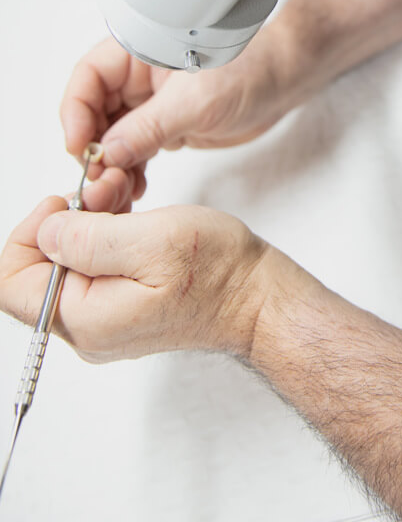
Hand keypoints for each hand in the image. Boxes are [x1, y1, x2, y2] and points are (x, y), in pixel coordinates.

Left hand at [0, 197, 274, 362]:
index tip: (64, 204)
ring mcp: (104, 321)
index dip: (28, 232)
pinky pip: (91, 269)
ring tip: (122, 198)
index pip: (11, 283)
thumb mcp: (152, 240)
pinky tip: (129, 216)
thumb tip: (46, 231)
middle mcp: (87, 329)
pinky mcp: (121, 309)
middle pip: (37, 271)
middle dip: (63, 221)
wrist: (257, 298)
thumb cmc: (218, 273)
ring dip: (85, 223)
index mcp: (85, 319)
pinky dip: (103, 235)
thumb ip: (87, 238)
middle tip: (103, 192)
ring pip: (66, 265)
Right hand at [60, 26, 303, 192]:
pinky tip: (134, 189)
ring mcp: (150, 104)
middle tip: (98, 178)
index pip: (88, 78)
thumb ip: (150, 128)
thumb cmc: (250, 71)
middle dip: (91, 146)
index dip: (76, 112)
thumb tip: (107, 154)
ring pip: (111, 136)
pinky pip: (134, 149)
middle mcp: (138, 77)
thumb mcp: (196, 102)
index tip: (79, 146)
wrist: (284, 81)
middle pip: (93, 111)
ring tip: (119, 190)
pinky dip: (130, 170)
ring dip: (111, 164)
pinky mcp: (165, 126)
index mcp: (139, 52)